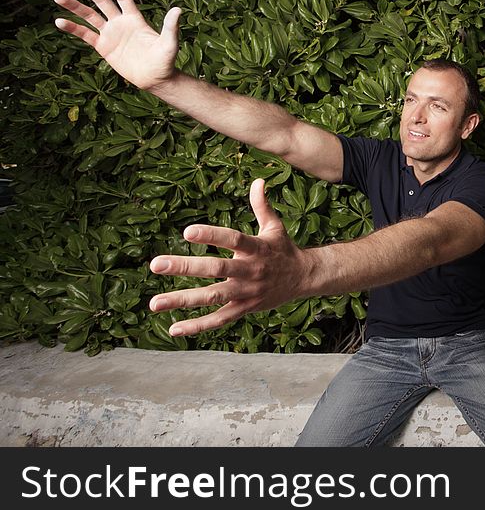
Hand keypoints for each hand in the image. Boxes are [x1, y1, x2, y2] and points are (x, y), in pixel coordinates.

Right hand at [53, 0, 180, 90]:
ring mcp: (110, 33)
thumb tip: (178, 10)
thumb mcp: (169, 44)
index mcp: (134, 17)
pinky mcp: (103, 46)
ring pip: (88, 15)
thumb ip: (170, 27)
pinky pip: (85, 35)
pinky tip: (59, 21)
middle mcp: (120, 22)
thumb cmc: (165, 61)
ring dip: (73, 5)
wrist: (155, 79)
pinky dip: (72, 28)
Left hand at [149, 179, 310, 335]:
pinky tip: (174, 328)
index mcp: (257, 248)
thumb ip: (262, 206)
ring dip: (183, 300)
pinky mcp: (244, 308)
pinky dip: (198, 326)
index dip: (211, 235)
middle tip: (156, 264)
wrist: (304, 279)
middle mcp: (251, 271)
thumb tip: (258, 181)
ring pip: (213, 297)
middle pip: (216, 269)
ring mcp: (247, 292)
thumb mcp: (275, 227)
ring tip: (155, 302)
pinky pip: (220, 319)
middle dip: (185, 267)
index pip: (233, 240)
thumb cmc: (283, 249)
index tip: (186, 231)